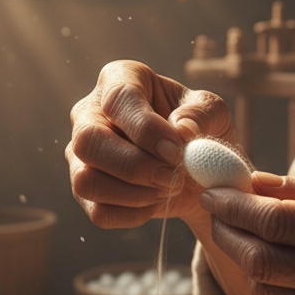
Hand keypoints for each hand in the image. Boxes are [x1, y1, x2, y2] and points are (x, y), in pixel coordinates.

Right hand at [67, 60, 237, 227]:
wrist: (198, 170)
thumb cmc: (200, 129)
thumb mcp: (213, 113)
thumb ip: (199, 114)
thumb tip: (179, 130)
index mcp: (120, 80)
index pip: (118, 100)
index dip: (147, 129)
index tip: (177, 150)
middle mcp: (89, 114)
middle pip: (87, 142)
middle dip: (135, 166)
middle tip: (174, 177)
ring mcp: (81, 155)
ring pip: (85, 181)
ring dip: (134, 194)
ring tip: (168, 188)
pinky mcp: (86, 191)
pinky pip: (99, 212)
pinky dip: (134, 214)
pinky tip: (156, 201)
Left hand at [198, 164, 294, 294]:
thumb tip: (252, 183)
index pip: (276, 223)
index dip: (234, 205)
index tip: (212, 189)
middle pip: (261, 263)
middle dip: (227, 233)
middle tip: (216, 209)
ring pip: (267, 289)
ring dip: (242, 257)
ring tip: (239, 227)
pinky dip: (270, 276)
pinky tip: (271, 252)